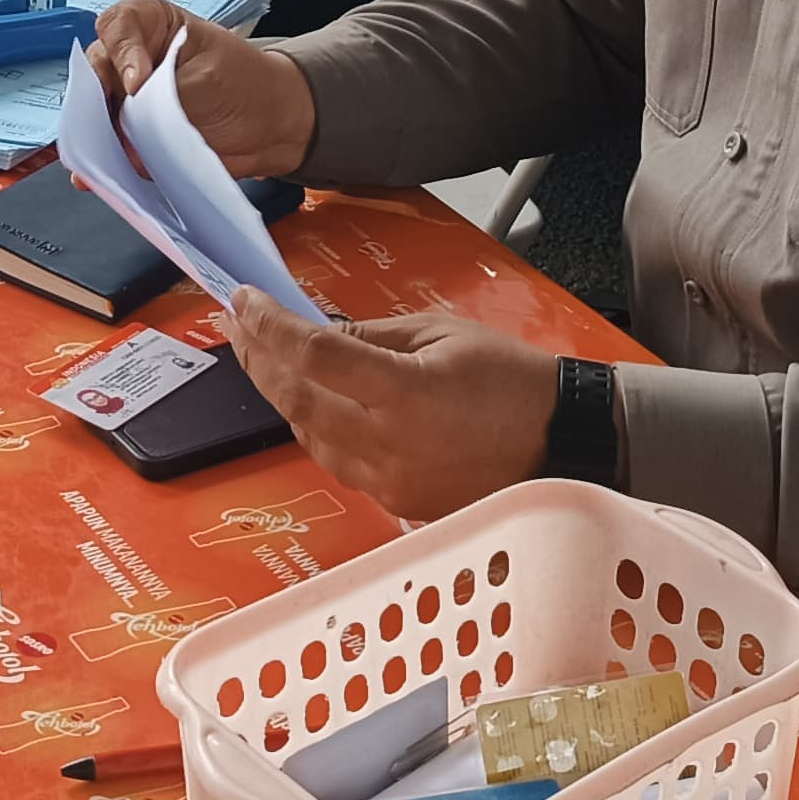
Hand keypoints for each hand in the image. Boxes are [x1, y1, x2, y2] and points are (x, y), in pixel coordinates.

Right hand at [89, 1, 317, 177]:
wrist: (268, 125)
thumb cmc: (245, 82)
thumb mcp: (211, 77)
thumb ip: (170, 94)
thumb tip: (134, 115)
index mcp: (150, 24)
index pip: (117, 27)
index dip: (121, 53)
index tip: (137, 82)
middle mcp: (130, 58)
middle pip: (95, 71)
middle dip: (101, 98)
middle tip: (121, 122)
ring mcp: (127, 98)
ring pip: (94, 113)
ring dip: (100, 134)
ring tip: (113, 152)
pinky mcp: (130, 134)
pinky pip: (108, 146)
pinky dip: (106, 162)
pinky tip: (107, 172)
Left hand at [228, 297, 561, 522]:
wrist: (561, 442)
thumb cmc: (510, 380)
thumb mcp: (439, 331)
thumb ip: (370, 333)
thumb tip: (315, 332)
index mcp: (403, 393)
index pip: (312, 353)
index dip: (268, 324)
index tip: (243, 299)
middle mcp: (387, 444)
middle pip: (294, 399)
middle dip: (257, 358)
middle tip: (237, 324)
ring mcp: (388, 480)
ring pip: (306, 434)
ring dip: (279, 394)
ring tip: (262, 355)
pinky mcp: (395, 501)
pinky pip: (336, 460)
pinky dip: (312, 426)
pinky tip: (306, 398)